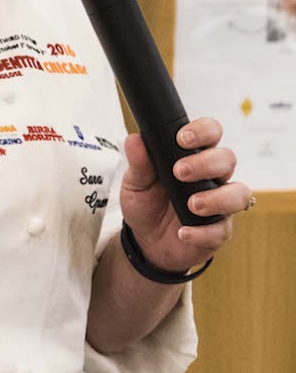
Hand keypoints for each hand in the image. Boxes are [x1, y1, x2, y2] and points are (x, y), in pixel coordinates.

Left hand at [118, 118, 251, 273]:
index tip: (182, 138)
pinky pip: (222, 230)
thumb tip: (134, 139)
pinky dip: (203, 232)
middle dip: (206, 163)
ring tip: (192, 204)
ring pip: (238, 193)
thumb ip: (138, 163)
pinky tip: (183, 232)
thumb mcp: (136, 183)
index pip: (211, 133)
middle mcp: (213, 177)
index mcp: (195, 157)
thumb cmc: (147, 204)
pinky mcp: (218, 230)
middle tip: (180, 172)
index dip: (203, 131)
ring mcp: (219, 204)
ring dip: (217, 198)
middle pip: (227, 159)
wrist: (145, 241)